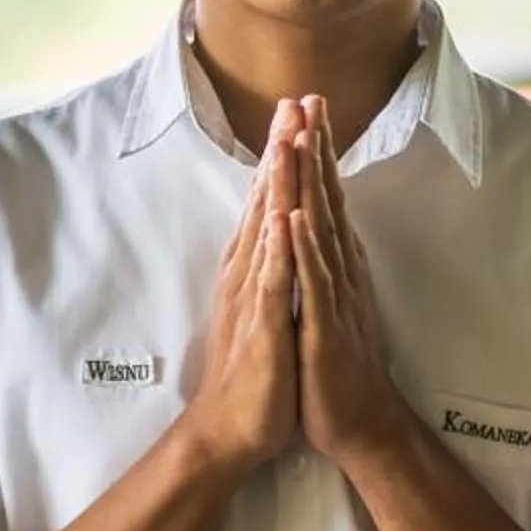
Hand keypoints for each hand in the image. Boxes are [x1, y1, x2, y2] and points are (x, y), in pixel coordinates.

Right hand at [180, 101, 300, 476]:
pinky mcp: (263, 326)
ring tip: (288, 139)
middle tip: (293, 101)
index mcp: (256, 267)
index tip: (299, 111)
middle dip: (282, 151)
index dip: (285, 156)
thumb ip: (272, 269)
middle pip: (267, 201)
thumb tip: (282, 231)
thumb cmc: (256, 371)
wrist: (231, 429)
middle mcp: (250, 273)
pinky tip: (285, 216)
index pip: (271, 200)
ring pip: (268, 229)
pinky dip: (279, 247)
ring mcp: (254, 297)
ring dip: (277, 184)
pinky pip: (273, 280)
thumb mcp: (268, 308)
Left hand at [286, 96, 413, 470]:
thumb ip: (324, 266)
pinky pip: (312, 281)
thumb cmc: (337, 369)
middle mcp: (340, 271)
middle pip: (327, 199)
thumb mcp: (327, 305)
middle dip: (317, 148)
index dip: (316, 153)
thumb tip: (320, 229)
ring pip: (321, 228)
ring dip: (311, 182)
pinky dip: (304, 247)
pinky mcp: (323, 327)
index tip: (306, 108)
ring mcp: (334, 297)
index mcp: (336, 265)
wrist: (359, 425)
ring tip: (302, 137)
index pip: (325, 198)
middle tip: (310, 98)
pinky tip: (295, 216)